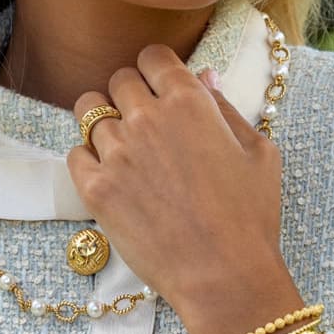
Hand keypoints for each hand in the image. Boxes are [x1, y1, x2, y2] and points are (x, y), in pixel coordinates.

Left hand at [66, 43, 286, 323]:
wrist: (224, 276)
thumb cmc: (250, 216)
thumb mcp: (258, 152)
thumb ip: (225, 107)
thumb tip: (203, 75)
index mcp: (189, 102)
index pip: (152, 56)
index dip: (154, 68)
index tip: (157, 85)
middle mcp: (147, 118)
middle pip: (118, 80)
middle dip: (130, 94)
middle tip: (143, 121)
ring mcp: (117, 153)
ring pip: (88, 111)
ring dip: (104, 122)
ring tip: (122, 146)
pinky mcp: (95, 188)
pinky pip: (75, 152)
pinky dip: (88, 158)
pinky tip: (110, 175)